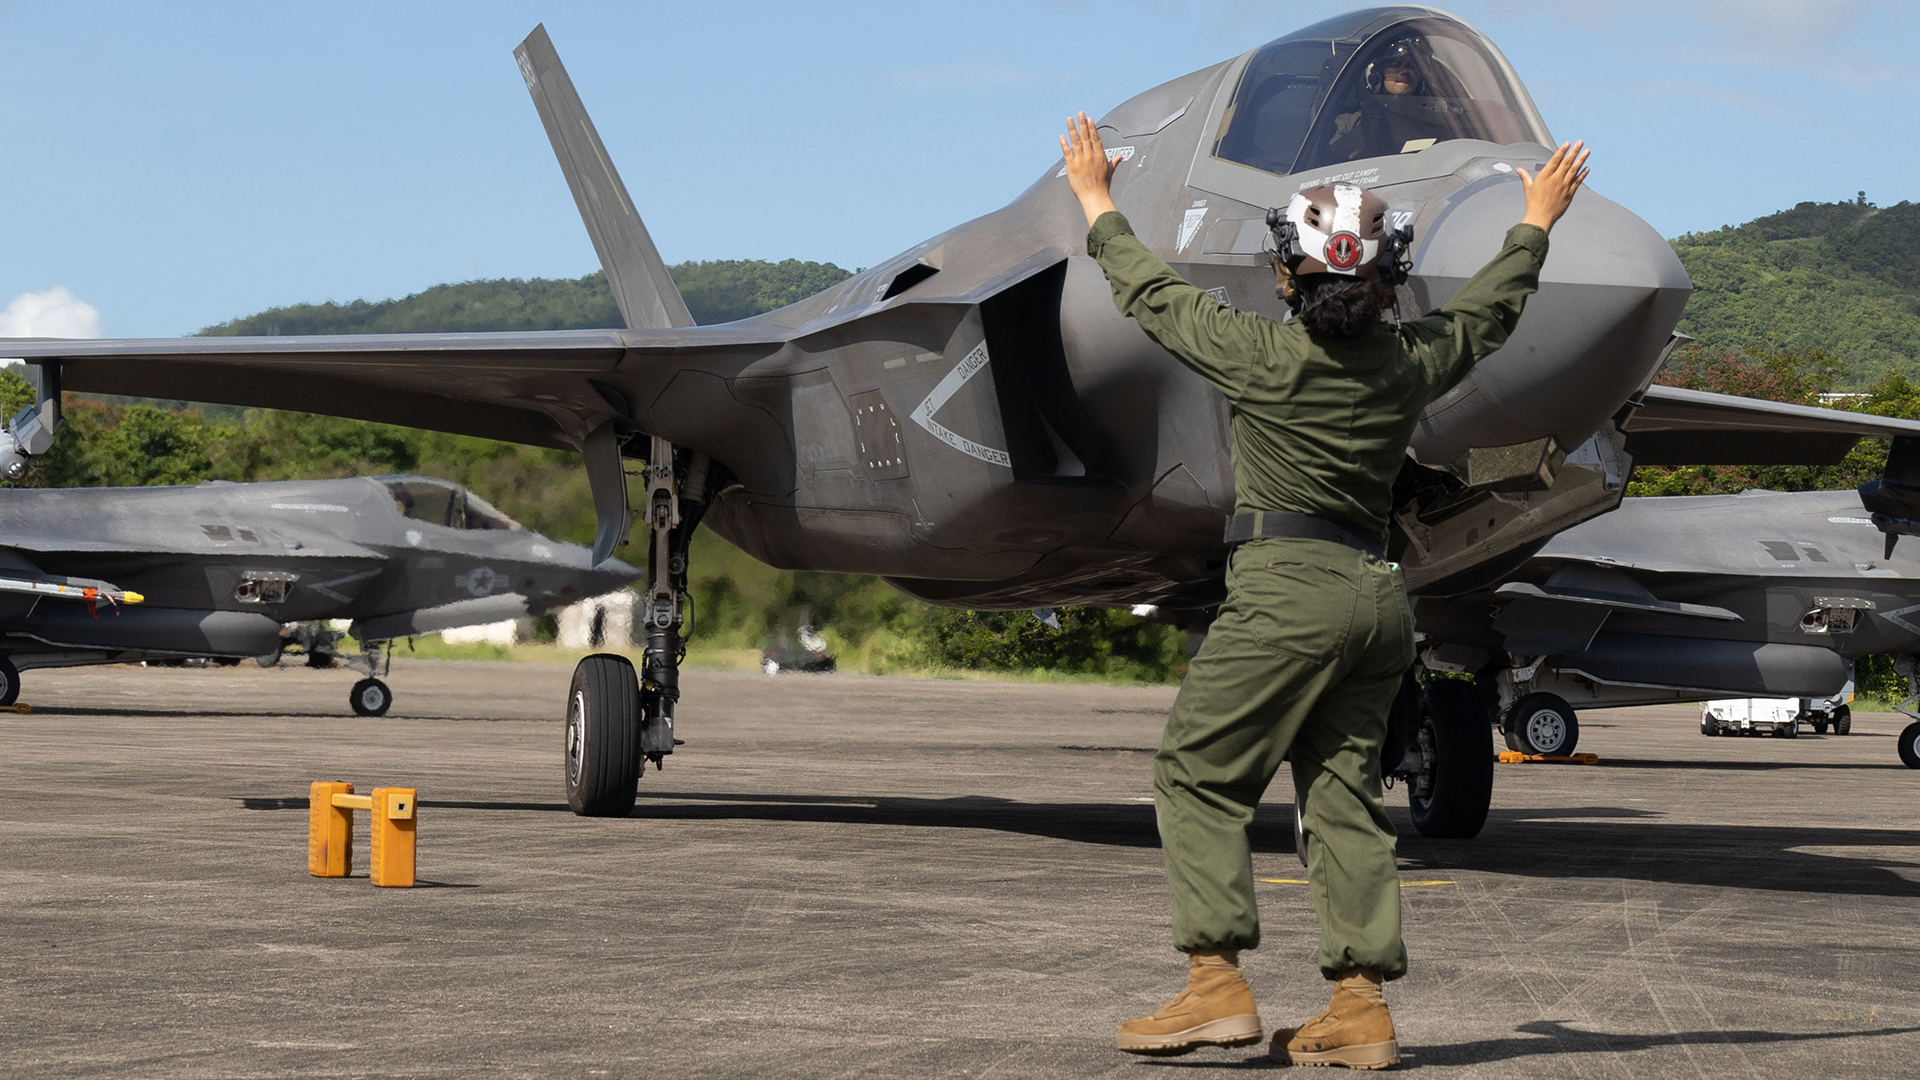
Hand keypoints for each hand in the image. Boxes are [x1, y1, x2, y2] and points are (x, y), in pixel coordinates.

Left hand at [1059, 111, 1120, 226]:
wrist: (1094, 197)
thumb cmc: (1102, 186)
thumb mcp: (1110, 172)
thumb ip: (1114, 162)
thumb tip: (1120, 157)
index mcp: (1100, 156)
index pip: (1095, 138)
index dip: (1092, 127)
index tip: (1089, 118)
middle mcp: (1090, 156)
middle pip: (1086, 136)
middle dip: (1083, 123)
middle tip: (1080, 112)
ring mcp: (1081, 161)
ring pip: (1076, 141)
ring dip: (1072, 129)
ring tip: (1069, 119)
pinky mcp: (1072, 167)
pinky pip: (1067, 152)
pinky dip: (1064, 144)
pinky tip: (1061, 136)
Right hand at [1517, 140, 1589, 232]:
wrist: (1540, 218)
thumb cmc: (1533, 203)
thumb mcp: (1528, 188)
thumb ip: (1525, 176)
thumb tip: (1519, 169)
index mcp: (1545, 177)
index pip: (1555, 160)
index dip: (1562, 151)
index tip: (1568, 143)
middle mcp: (1556, 180)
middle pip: (1567, 162)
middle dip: (1574, 151)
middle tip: (1580, 142)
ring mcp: (1564, 186)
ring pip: (1574, 170)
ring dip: (1581, 160)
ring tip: (1587, 151)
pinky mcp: (1569, 193)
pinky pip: (1578, 181)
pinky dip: (1583, 174)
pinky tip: (1587, 168)